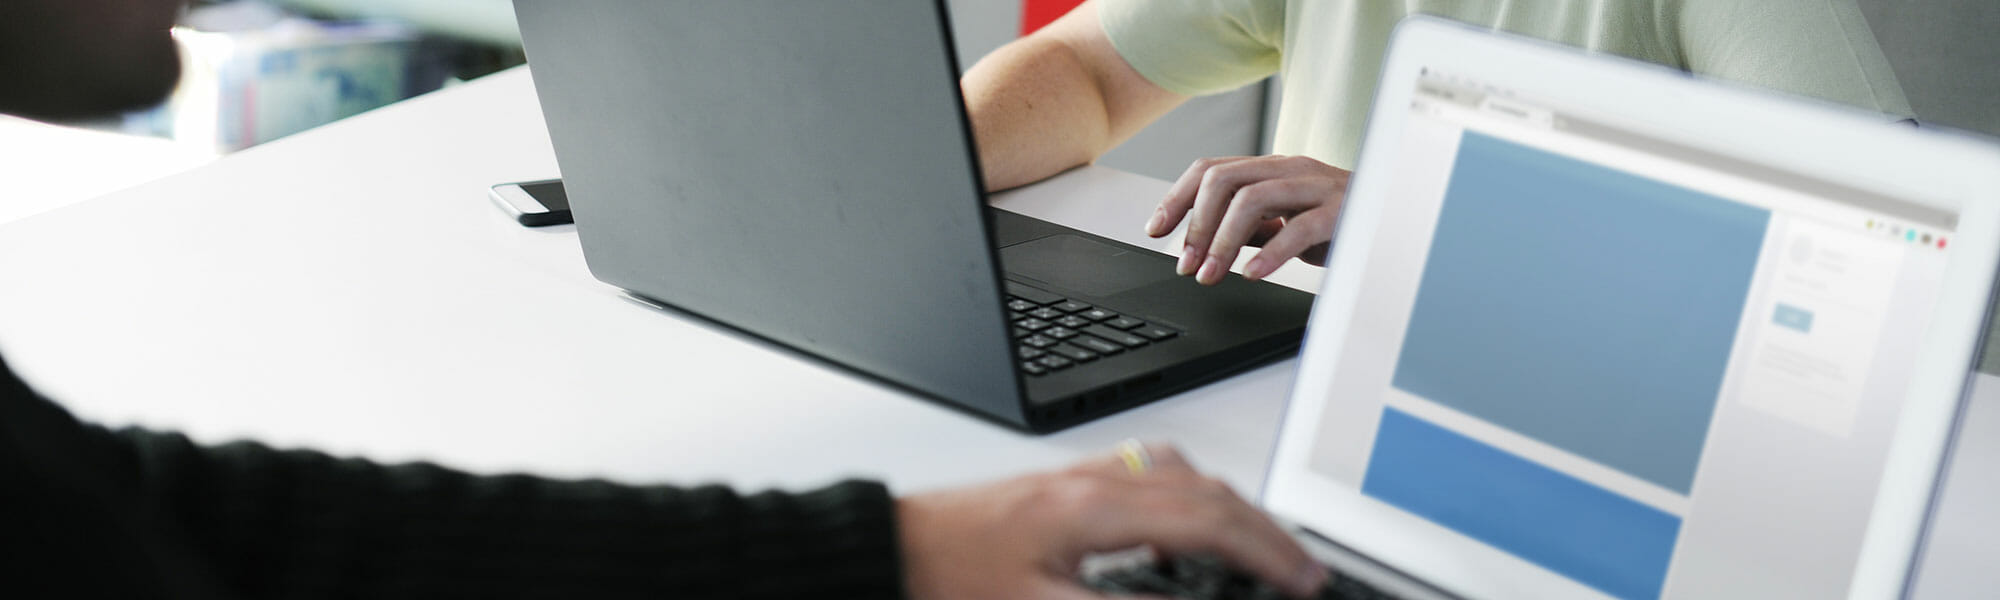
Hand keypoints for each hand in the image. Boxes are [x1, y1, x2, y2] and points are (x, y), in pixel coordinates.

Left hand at [896, 444, 1324, 599]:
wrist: (892, 546)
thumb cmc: (949, 576)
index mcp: (1094, 508)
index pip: (1208, 523)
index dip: (1266, 554)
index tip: (1302, 580)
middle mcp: (1094, 481)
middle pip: (1208, 492)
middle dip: (1265, 530)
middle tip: (1301, 570)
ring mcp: (1082, 476)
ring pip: (1184, 477)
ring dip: (1233, 509)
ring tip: (1262, 550)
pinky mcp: (1068, 484)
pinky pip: (1151, 476)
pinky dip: (1191, 499)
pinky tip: (1188, 526)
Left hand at [1145, 155, 1351, 284]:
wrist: (1397, 221)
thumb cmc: (1340, 223)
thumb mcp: (1286, 223)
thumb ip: (1250, 227)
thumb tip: (1205, 243)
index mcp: (1272, 169)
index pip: (1211, 170)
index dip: (1176, 198)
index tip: (1155, 230)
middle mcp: (1290, 169)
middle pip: (1223, 179)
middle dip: (1196, 224)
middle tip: (1186, 265)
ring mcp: (1316, 187)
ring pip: (1252, 198)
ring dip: (1222, 241)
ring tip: (1210, 275)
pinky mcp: (1340, 212)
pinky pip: (1299, 228)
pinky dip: (1270, 253)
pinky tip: (1253, 274)